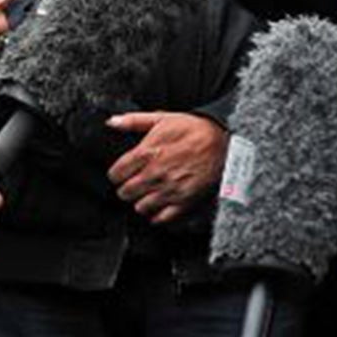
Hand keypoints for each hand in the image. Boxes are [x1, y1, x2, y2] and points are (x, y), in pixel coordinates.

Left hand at [108, 112, 227, 224]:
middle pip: (125, 193)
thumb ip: (134, 121)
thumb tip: (112, 122)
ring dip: (141, 201)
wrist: (224, 142)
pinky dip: (157, 214)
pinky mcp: (184, 202)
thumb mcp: (163, 118)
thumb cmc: (194, 129)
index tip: (122, 172)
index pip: (116, 175)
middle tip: (134, 182)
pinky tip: (160, 204)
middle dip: (126, 188)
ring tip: (148, 192)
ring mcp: (170, 190)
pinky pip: (160, 219)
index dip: (117, 174)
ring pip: (140, 207)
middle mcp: (156, 174)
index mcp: (147, 153)